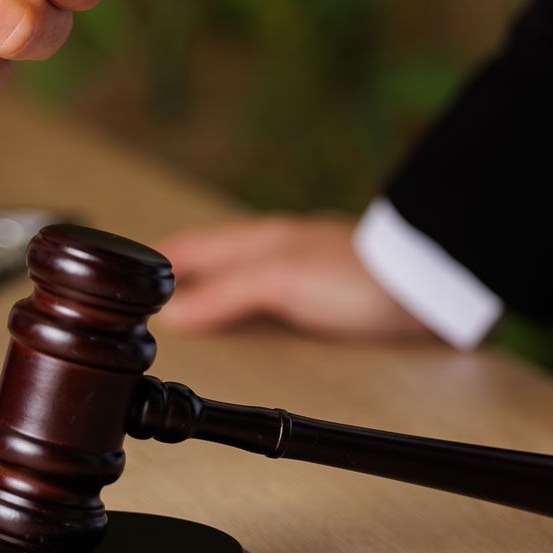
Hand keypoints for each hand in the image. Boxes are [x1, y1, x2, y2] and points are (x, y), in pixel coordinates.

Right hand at [153, 215, 437, 342]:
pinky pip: (271, 292)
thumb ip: (227, 292)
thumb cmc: (358, 276)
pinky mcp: (330, 290)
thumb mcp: (281, 281)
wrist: (426, 285)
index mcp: (262, 239)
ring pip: (243, 271)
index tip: (126, 270)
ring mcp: (305, 267)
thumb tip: (175, 311)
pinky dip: (248, 300)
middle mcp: (279, 248)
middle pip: (217, 256)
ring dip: (216, 284)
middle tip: (151, 288)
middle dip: (183, 269)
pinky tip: (257, 312)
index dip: (162, 260)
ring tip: (193, 301)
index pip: (196, 246)